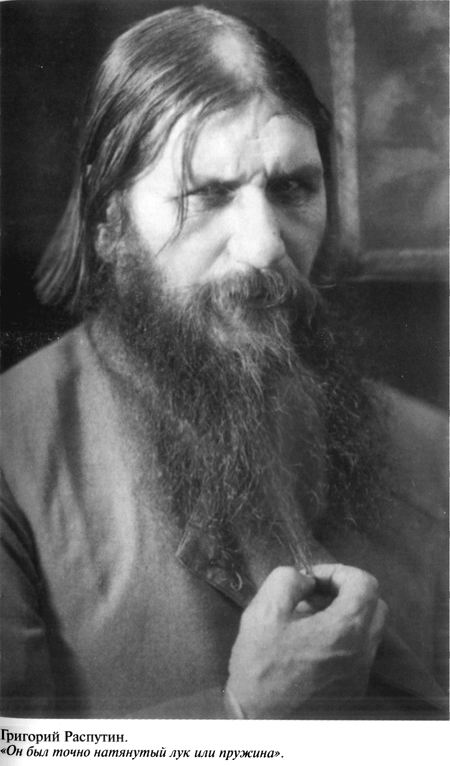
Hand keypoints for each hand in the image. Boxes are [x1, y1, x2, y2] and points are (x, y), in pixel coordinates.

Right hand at [226, 563, 387, 717]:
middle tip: (314, 594)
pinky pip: (361, 650)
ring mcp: (361, 673)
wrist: (258, 720)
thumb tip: (306, 579)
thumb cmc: (260, 664)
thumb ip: (288, 579)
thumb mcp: (264, 610)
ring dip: (345, 613)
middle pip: (374, 604)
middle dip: (346, 590)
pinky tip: (312, 642)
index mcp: (345, 630)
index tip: (311, 579)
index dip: (337, 571)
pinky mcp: (354, 688)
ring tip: (310, 617)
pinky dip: (344, 636)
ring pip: (369, 628)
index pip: (364, 583)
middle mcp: (362, 652)